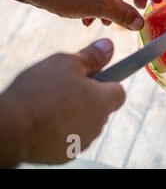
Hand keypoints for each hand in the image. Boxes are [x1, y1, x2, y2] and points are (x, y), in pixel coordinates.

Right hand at [0, 39, 124, 166]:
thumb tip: (108, 46)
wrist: (10, 127)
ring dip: (75, 114)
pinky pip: (70, 137)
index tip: (91, 78)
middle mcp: (98, 124)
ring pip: (85, 122)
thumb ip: (92, 56)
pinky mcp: (66, 154)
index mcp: (103, 101)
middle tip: (65, 88)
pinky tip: (44, 121)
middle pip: (101, 107)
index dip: (106, 83)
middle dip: (88, 98)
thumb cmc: (39, 92)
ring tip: (50, 104)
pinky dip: (62, 130)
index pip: (118, 91)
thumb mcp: (66, 63)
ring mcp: (82, 141)